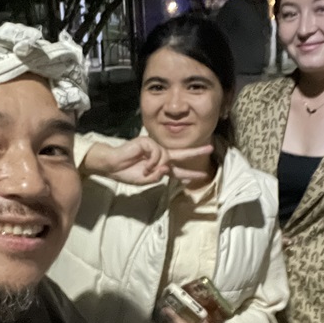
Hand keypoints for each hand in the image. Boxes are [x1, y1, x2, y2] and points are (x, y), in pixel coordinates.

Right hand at [83, 137, 212, 184]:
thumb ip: (158, 176)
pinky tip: (144, 163)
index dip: (189, 173)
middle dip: (195, 152)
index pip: (178, 170)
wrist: (113, 165)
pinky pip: (157, 153)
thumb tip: (166, 169)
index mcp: (160, 166)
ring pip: (166, 157)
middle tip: (209, 148)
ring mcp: (154, 147)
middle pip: (181, 154)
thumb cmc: (127, 173)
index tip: (201, 175)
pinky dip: (152, 161)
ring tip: (145, 170)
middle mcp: (159, 155)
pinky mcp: (147, 142)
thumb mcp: (146, 180)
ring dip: (156, 166)